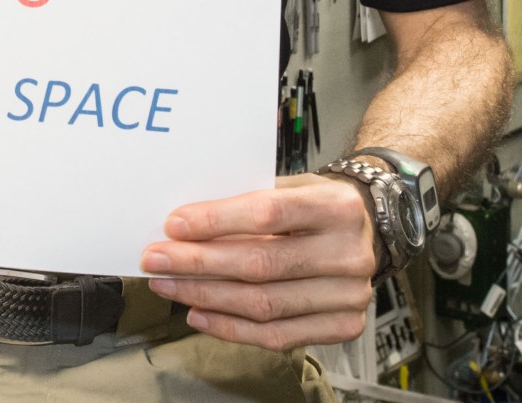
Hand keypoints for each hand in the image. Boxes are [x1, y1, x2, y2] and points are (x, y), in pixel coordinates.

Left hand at [140, 173, 377, 349]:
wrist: (366, 231)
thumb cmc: (316, 206)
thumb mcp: (291, 186)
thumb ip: (247, 201)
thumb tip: (183, 225)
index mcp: (337, 206)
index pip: (268, 213)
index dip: (216, 220)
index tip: (174, 225)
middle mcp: (349, 253)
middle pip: (261, 264)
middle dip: (198, 263)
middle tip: (156, 259)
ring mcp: (350, 295)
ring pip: (264, 304)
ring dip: (206, 297)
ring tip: (169, 286)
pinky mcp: (344, 326)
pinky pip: (277, 336)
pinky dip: (231, 328)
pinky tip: (199, 314)